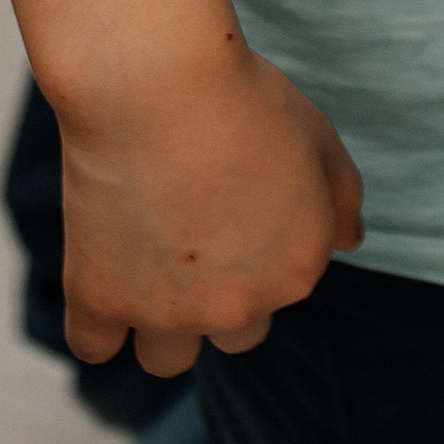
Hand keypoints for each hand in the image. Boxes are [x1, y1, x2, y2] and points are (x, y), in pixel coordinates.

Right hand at [58, 46, 363, 375]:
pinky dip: (97, 325)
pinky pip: (95, 347)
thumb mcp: (321, 138)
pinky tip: (103, 283)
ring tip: (148, 264)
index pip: (285, 288)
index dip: (262, 249)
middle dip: (219, 296)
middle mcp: (238, 307)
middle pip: (235, 332)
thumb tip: (349, 242)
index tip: (236, 201)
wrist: (159, 84)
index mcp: (299, 271)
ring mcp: (167, 313)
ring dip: (162, 327)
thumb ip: (343, 200)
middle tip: (194, 233)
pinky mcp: (101, 301)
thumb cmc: (244, 99)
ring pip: (167, 358)